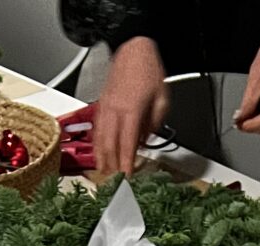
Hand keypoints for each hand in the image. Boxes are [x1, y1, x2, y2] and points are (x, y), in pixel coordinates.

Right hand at [93, 36, 168, 175]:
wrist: (133, 48)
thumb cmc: (148, 70)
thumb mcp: (162, 99)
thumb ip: (154, 123)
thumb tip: (145, 140)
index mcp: (131, 110)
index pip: (127, 144)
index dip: (126, 164)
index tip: (127, 178)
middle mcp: (115, 110)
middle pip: (110, 145)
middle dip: (112, 166)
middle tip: (114, 183)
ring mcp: (106, 107)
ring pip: (100, 138)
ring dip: (102, 158)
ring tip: (104, 174)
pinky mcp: (101, 104)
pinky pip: (96, 128)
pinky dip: (97, 144)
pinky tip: (98, 153)